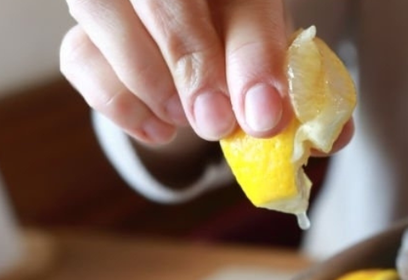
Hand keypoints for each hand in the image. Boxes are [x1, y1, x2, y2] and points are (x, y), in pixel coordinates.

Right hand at [60, 0, 292, 144]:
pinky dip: (117, 102)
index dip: (254, 56)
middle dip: (193, 65)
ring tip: (184, 120)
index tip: (264, 116)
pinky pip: (79, 57)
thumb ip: (303, 97)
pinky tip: (158, 130)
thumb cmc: (247, 52)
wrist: (201, 47)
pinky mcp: (84, 30)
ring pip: (103, 12)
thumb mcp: (281, 66)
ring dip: (147, 77)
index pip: (242, 0)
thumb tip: (329, 138)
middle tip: (216, 124)